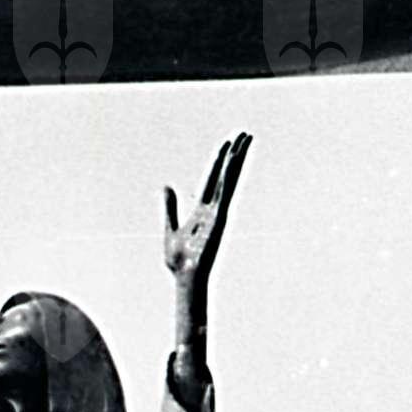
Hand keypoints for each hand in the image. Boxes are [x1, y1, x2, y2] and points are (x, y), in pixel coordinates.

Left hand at [163, 132, 250, 300]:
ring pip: (229, 178)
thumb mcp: (170, 228)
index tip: (226, 144)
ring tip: (246, 138)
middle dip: (234, 154)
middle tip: (243, 134)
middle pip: (225, 175)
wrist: (185, 277)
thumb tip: (166, 187)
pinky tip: (235, 159)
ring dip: (237, 158)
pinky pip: (226, 191)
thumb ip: (170, 207)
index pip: (212, 179)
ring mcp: (218, 212)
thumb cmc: (179, 260)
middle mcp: (213, 208)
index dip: (219, 161)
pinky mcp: (220, 217)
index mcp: (201, 210)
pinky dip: (231, 175)